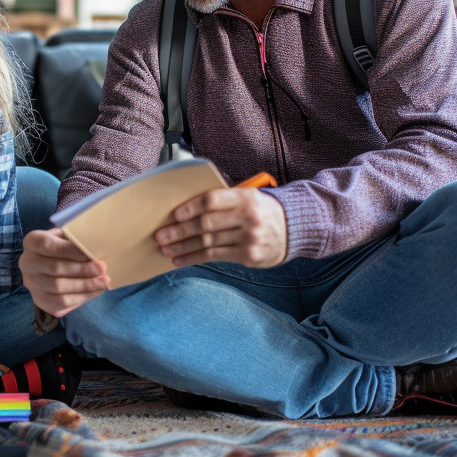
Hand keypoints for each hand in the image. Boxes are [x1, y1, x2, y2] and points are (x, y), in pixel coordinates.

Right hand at [18, 227, 109, 317]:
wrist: (50, 266)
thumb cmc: (63, 247)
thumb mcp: (67, 237)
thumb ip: (77, 240)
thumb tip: (96, 249)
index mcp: (32, 242)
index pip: (47, 245)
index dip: (70, 250)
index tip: (92, 254)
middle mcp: (27, 263)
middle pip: (54, 268)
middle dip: (82, 270)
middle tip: (102, 269)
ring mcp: (32, 284)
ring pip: (58, 288)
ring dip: (85, 286)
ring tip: (104, 281)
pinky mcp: (40, 301)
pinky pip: (61, 303)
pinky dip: (82, 298)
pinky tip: (96, 291)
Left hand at [155, 187, 286, 267]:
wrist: (295, 229)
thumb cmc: (261, 210)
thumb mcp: (247, 197)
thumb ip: (222, 201)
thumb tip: (184, 209)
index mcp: (245, 197)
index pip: (212, 200)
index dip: (190, 207)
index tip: (174, 215)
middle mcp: (248, 218)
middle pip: (206, 225)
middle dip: (180, 231)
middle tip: (160, 236)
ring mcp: (249, 239)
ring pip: (208, 243)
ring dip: (183, 247)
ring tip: (166, 249)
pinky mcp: (248, 256)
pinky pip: (215, 257)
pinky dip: (194, 258)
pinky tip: (180, 259)